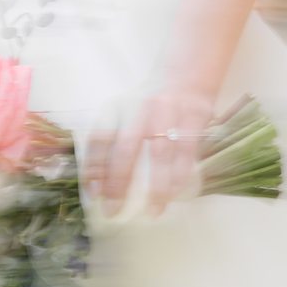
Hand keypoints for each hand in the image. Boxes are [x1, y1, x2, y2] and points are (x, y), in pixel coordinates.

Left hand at [87, 86, 212, 216]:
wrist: (185, 74)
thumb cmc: (149, 103)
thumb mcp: (124, 111)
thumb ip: (112, 139)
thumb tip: (97, 181)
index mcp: (118, 107)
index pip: (100, 138)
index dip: (94, 167)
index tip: (93, 193)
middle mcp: (140, 108)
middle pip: (126, 149)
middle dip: (119, 183)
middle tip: (114, 211)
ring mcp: (168, 112)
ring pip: (160, 155)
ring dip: (156, 187)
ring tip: (152, 212)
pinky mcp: (193, 118)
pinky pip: (186, 153)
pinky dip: (180, 176)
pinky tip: (175, 195)